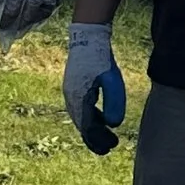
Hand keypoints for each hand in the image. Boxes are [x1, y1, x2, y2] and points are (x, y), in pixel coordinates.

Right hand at [63, 21, 126, 152]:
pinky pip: (81, 109)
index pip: (88, 128)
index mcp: (78, 99)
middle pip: (82, 126)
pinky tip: (101, 119)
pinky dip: (91, 117)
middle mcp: (71, 98)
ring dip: (93, 129)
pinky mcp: (74, 87)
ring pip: (81, 118)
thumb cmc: (100, 58)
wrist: (87, 37)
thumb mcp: (111, 80)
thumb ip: (113, 102)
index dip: (99, 140)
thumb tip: (114, 124)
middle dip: (95, 138)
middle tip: (110, 146)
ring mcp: (70, 92)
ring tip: (107, 136)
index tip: (111, 146)